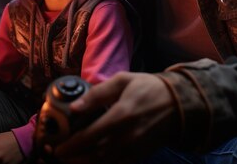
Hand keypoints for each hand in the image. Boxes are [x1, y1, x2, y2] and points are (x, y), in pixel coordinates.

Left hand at [53, 72, 177, 163]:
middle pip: (94, 155)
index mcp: (121, 116)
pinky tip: (92, 160)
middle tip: (59, 156)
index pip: (89, 136)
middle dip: (74, 158)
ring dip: (85, 163)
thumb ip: (97, 94)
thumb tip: (74, 106)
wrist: (178, 103)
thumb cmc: (148, 88)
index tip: (57, 148)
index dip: (71, 145)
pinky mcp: (139, 155)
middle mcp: (127, 136)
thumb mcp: (122, 81)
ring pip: (104, 163)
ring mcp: (134, 148)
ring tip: (71, 160)